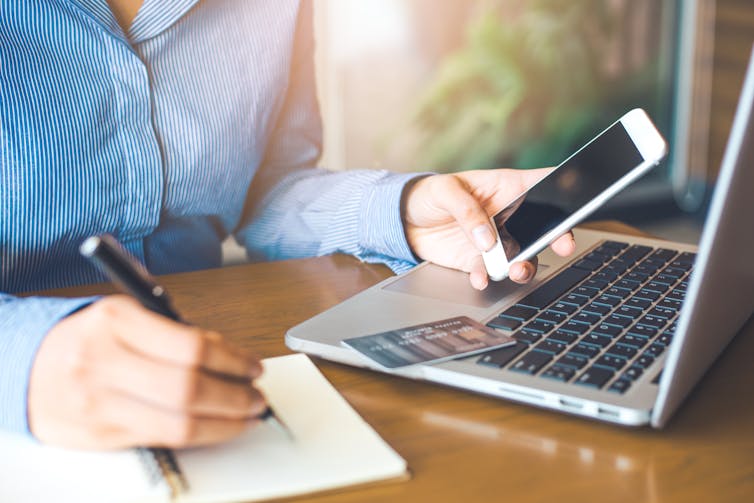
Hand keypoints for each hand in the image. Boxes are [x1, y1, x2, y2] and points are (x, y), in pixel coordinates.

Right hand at [28, 296, 266, 449]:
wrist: (25, 367)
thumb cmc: (89, 338)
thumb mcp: (126, 316)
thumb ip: (174, 333)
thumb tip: (230, 359)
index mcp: (116, 321)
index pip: (192, 346)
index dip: (233, 360)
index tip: (253, 366)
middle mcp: (104, 361)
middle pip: (189, 388)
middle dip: (235, 396)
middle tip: (256, 397)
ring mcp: (99, 403)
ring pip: (179, 423)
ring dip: (225, 422)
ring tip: (246, 415)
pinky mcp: (99, 435)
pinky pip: (162, 441)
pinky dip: (199, 436)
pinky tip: (216, 428)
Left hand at [403, 168, 575, 289]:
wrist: (401, 221)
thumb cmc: (427, 194)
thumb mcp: (445, 191)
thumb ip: (468, 211)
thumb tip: (486, 238)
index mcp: (507, 188)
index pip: (544, 184)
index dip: (565, 188)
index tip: (576, 201)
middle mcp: (508, 216)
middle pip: (543, 227)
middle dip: (557, 237)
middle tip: (561, 246)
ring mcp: (496, 241)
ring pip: (522, 256)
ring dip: (523, 266)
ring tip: (515, 271)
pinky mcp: (479, 261)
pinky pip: (491, 273)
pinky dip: (487, 278)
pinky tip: (480, 278)